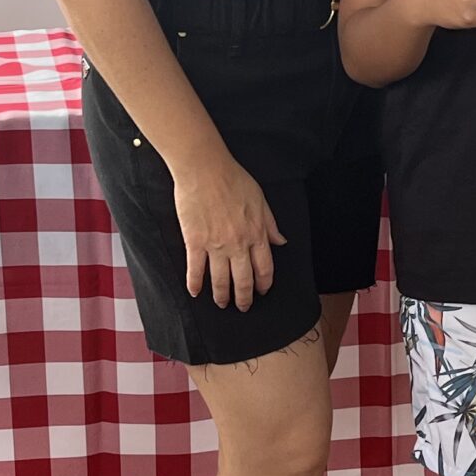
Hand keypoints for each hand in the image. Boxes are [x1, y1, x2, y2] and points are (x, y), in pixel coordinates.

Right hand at [174, 152, 284, 309]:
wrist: (205, 169)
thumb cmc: (233, 179)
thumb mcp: (261, 200)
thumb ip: (270, 224)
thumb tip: (281, 242)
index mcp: (257, 233)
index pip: (264, 268)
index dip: (263, 284)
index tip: (261, 292)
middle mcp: (238, 244)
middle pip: (243, 280)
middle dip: (244, 298)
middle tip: (242, 307)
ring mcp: (216, 245)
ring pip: (220, 280)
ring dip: (221, 296)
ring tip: (221, 303)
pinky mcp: (195, 241)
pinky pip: (195, 269)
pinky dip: (195, 284)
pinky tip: (195, 292)